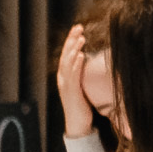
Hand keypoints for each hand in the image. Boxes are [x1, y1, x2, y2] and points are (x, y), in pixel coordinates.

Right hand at [56, 24, 94, 138]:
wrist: (77, 124)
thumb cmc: (82, 105)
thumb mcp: (83, 86)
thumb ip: (83, 73)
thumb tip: (89, 60)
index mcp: (65, 76)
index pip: (67, 53)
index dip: (71, 40)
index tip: (78, 28)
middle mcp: (63, 78)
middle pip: (65, 54)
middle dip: (71, 40)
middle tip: (79, 27)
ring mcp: (66, 85)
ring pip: (68, 63)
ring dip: (74, 49)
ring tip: (81, 38)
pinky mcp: (71, 92)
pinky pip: (73, 76)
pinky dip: (76, 64)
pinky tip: (81, 56)